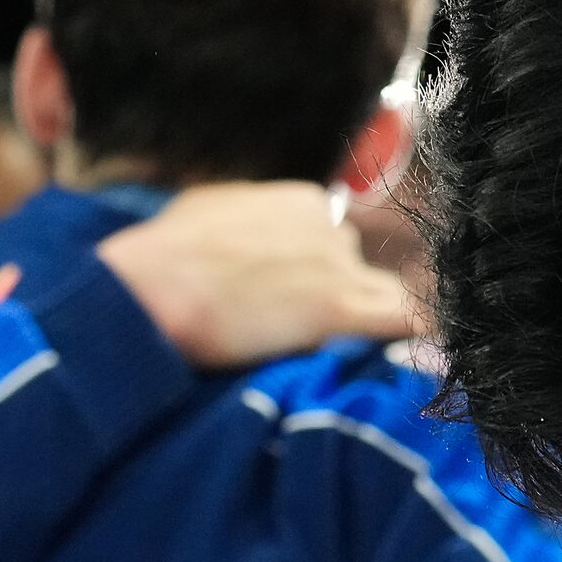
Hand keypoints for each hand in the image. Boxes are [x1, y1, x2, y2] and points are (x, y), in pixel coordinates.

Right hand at [96, 180, 414, 369]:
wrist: (152, 286)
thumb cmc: (165, 254)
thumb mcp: (206, 210)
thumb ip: (244, 217)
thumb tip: (245, 230)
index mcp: (304, 202)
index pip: (332, 241)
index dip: (312, 277)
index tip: (287, 303)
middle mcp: (331, 228)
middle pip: (356, 269)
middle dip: (336, 300)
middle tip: (297, 335)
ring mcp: (338, 268)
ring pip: (386, 297)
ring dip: (367, 324)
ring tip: (339, 355)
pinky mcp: (338, 309)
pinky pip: (404, 320)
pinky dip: (409, 337)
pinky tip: (405, 359)